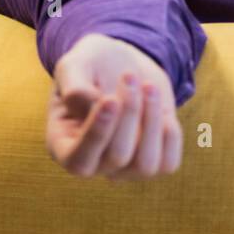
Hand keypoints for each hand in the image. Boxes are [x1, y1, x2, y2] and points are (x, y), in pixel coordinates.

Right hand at [46, 33, 182, 179]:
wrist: (122, 66)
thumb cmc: (90, 66)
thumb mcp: (74, 66)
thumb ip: (75, 88)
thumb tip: (94, 107)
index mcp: (64, 146)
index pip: (79, 161)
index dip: (97, 134)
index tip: (110, 98)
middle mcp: (94, 164)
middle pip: (118, 157)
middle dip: (128, 112)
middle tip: (128, 75)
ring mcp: (124, 168)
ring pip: (146, 164)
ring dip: (151, 121)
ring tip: (149, 87)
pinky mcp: (153, 159)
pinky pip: (168, 164)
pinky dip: (170, 136)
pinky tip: (163, 109)